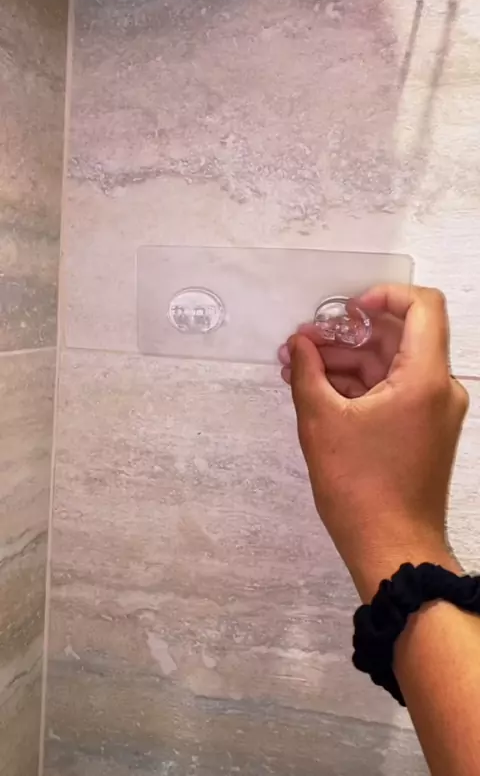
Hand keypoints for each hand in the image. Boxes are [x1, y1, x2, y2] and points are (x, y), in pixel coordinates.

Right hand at [279, 285, 468, 601]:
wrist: (392, 549)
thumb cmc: (360, 488)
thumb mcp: (321, 422)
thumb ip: (307, 371)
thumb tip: (299, 344)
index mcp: (425, 378)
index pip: (422, 306)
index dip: (383, 295)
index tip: (344, 310)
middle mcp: (439, 388)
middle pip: (397, 337)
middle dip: (346, 335)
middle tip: (301, 343)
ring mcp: (433, 411)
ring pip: (391, 365)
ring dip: (346, 362)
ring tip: (298, 368)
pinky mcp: (422, 430)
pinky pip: (393, 391)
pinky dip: (359, 386)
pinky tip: (318, 390)